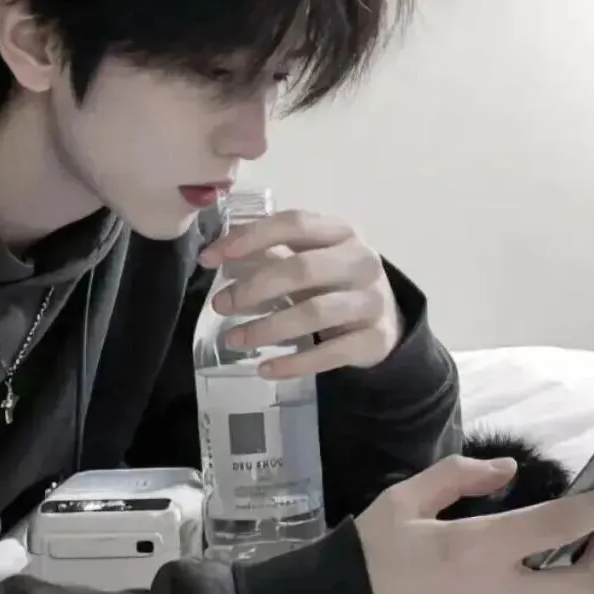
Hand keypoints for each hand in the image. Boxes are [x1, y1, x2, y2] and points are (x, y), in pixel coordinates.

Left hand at [198, 209, 402, 379]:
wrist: (384, 321)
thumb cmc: (333, 283)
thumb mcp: (308, 261)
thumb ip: (268, 255)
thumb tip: (214, 257)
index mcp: (340, 232)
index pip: (294, 224)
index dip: (249, 237)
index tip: (209, 258)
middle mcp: (361, 261)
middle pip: (303, 269)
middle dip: (254, 288)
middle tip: (220, 305)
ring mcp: (371, 300)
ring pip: (314, 313)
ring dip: (267, 328)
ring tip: (233, 340)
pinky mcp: (375, 339)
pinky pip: (330, 353)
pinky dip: (294, 363)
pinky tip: (265, 369)